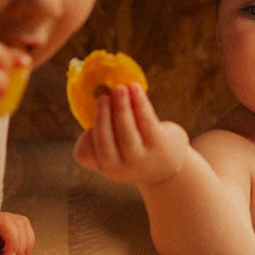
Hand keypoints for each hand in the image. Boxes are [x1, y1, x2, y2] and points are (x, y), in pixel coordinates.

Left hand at [0, 211, 35, 254]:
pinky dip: (27, 246)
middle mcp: (3, 217)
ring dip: (25, 247)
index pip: (10, 227)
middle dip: (19, 248)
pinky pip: (27, 233)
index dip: (13, 245)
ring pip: (26, 230)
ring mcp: (10, 220)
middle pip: (21, 228)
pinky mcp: (14, 226)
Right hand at [73, 84, 189, 185]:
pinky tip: (135, 87)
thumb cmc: (137, 150)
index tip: (88, 124)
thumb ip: (107, 130)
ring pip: (127, 132)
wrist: (171, 165)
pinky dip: (139, 102)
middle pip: (105, 144)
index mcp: (106, 166)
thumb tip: (101, 93)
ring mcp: (141, 158)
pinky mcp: (159, 145)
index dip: (84, 139)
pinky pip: (146, 121)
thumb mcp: (120, 148)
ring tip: (119, 88)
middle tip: (102, 97)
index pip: (85, 156)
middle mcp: (122, 167)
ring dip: (121, 108)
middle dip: (102, 118)